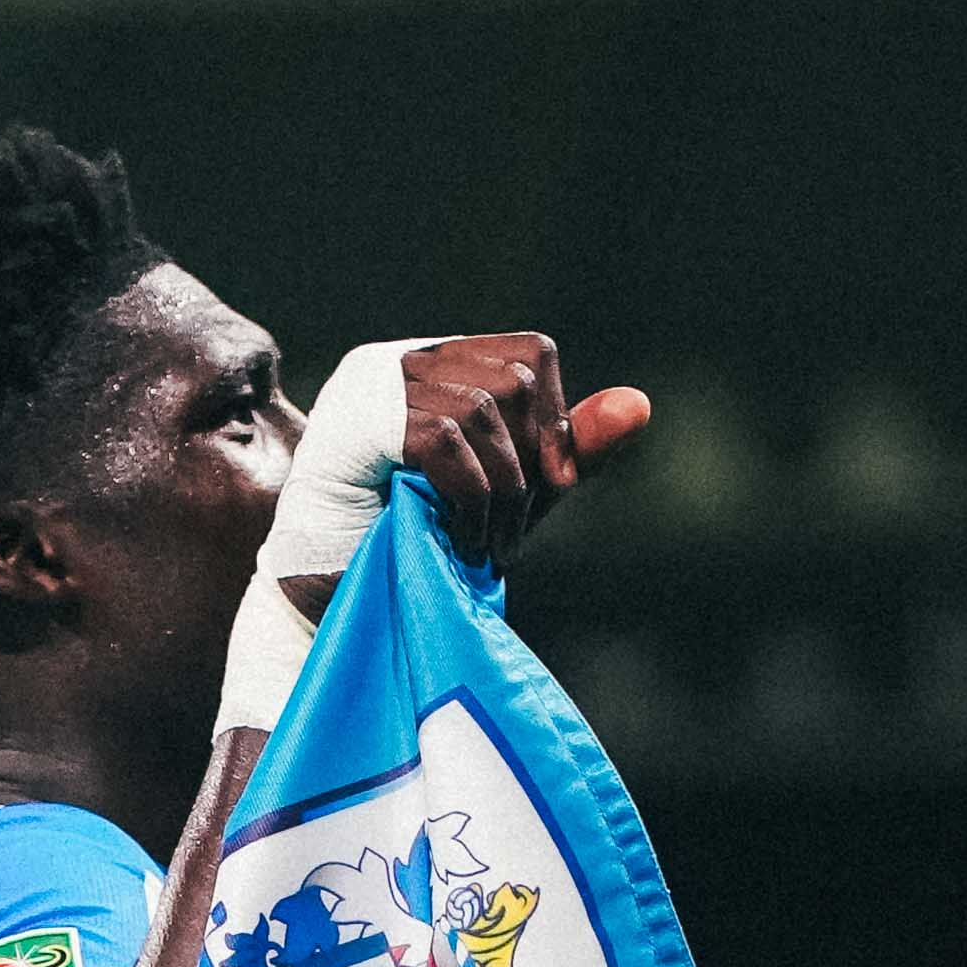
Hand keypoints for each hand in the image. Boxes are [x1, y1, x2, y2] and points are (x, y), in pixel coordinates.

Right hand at [224, 334, 654, 726]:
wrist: (326, 612)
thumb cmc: (413, 556)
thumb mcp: (509, 501)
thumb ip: (568, 454)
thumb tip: (640, 404)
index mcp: (431, 365)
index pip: (530, 354)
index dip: (556, 423)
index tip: (551, 491)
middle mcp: (394, 359)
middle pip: (515, 378)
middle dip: (529, 468)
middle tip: (506, 537)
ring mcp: (367, 384)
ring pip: (486, 409)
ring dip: (502, 494)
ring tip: (480, 546)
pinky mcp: (353, 421)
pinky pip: (447, 438)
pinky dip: (470, 497)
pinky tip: (456, 539)